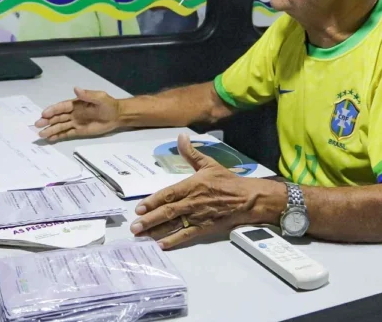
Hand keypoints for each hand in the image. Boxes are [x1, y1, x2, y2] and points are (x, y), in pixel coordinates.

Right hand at [34, 87, 120, 141]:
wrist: (117, 115)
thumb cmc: (108, 105)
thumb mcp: (99, 97)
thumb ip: (87, 95)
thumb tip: (75, 89)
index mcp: (75, 104)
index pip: (61, 107)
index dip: (52, 110)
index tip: (44, 114)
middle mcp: (73, 113)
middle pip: (57, 117)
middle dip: (47, 121)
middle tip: (37, 125)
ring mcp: (75, 123)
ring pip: (60, 126)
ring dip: (51, 130)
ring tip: (41, 135)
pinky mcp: (79, 132)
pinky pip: (67, 134)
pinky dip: (58, 136)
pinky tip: (50, 139)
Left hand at [129, 134, 284, 248]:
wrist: (248, 198)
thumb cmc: (228, 181)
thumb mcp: (209, 164)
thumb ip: (191, 153)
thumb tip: (180, 136)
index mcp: (191, 185)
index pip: (168, 194)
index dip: (152, 201)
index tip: (139, 208)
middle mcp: (192, 202)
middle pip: (167, 212)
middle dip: (149, 220)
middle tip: (133, 227)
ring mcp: (198, 216)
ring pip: (173, 225)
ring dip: (156, 231)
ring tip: (141, 237)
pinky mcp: (205, 228)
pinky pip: (187, 235)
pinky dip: (174, 240)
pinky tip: (161, 245)